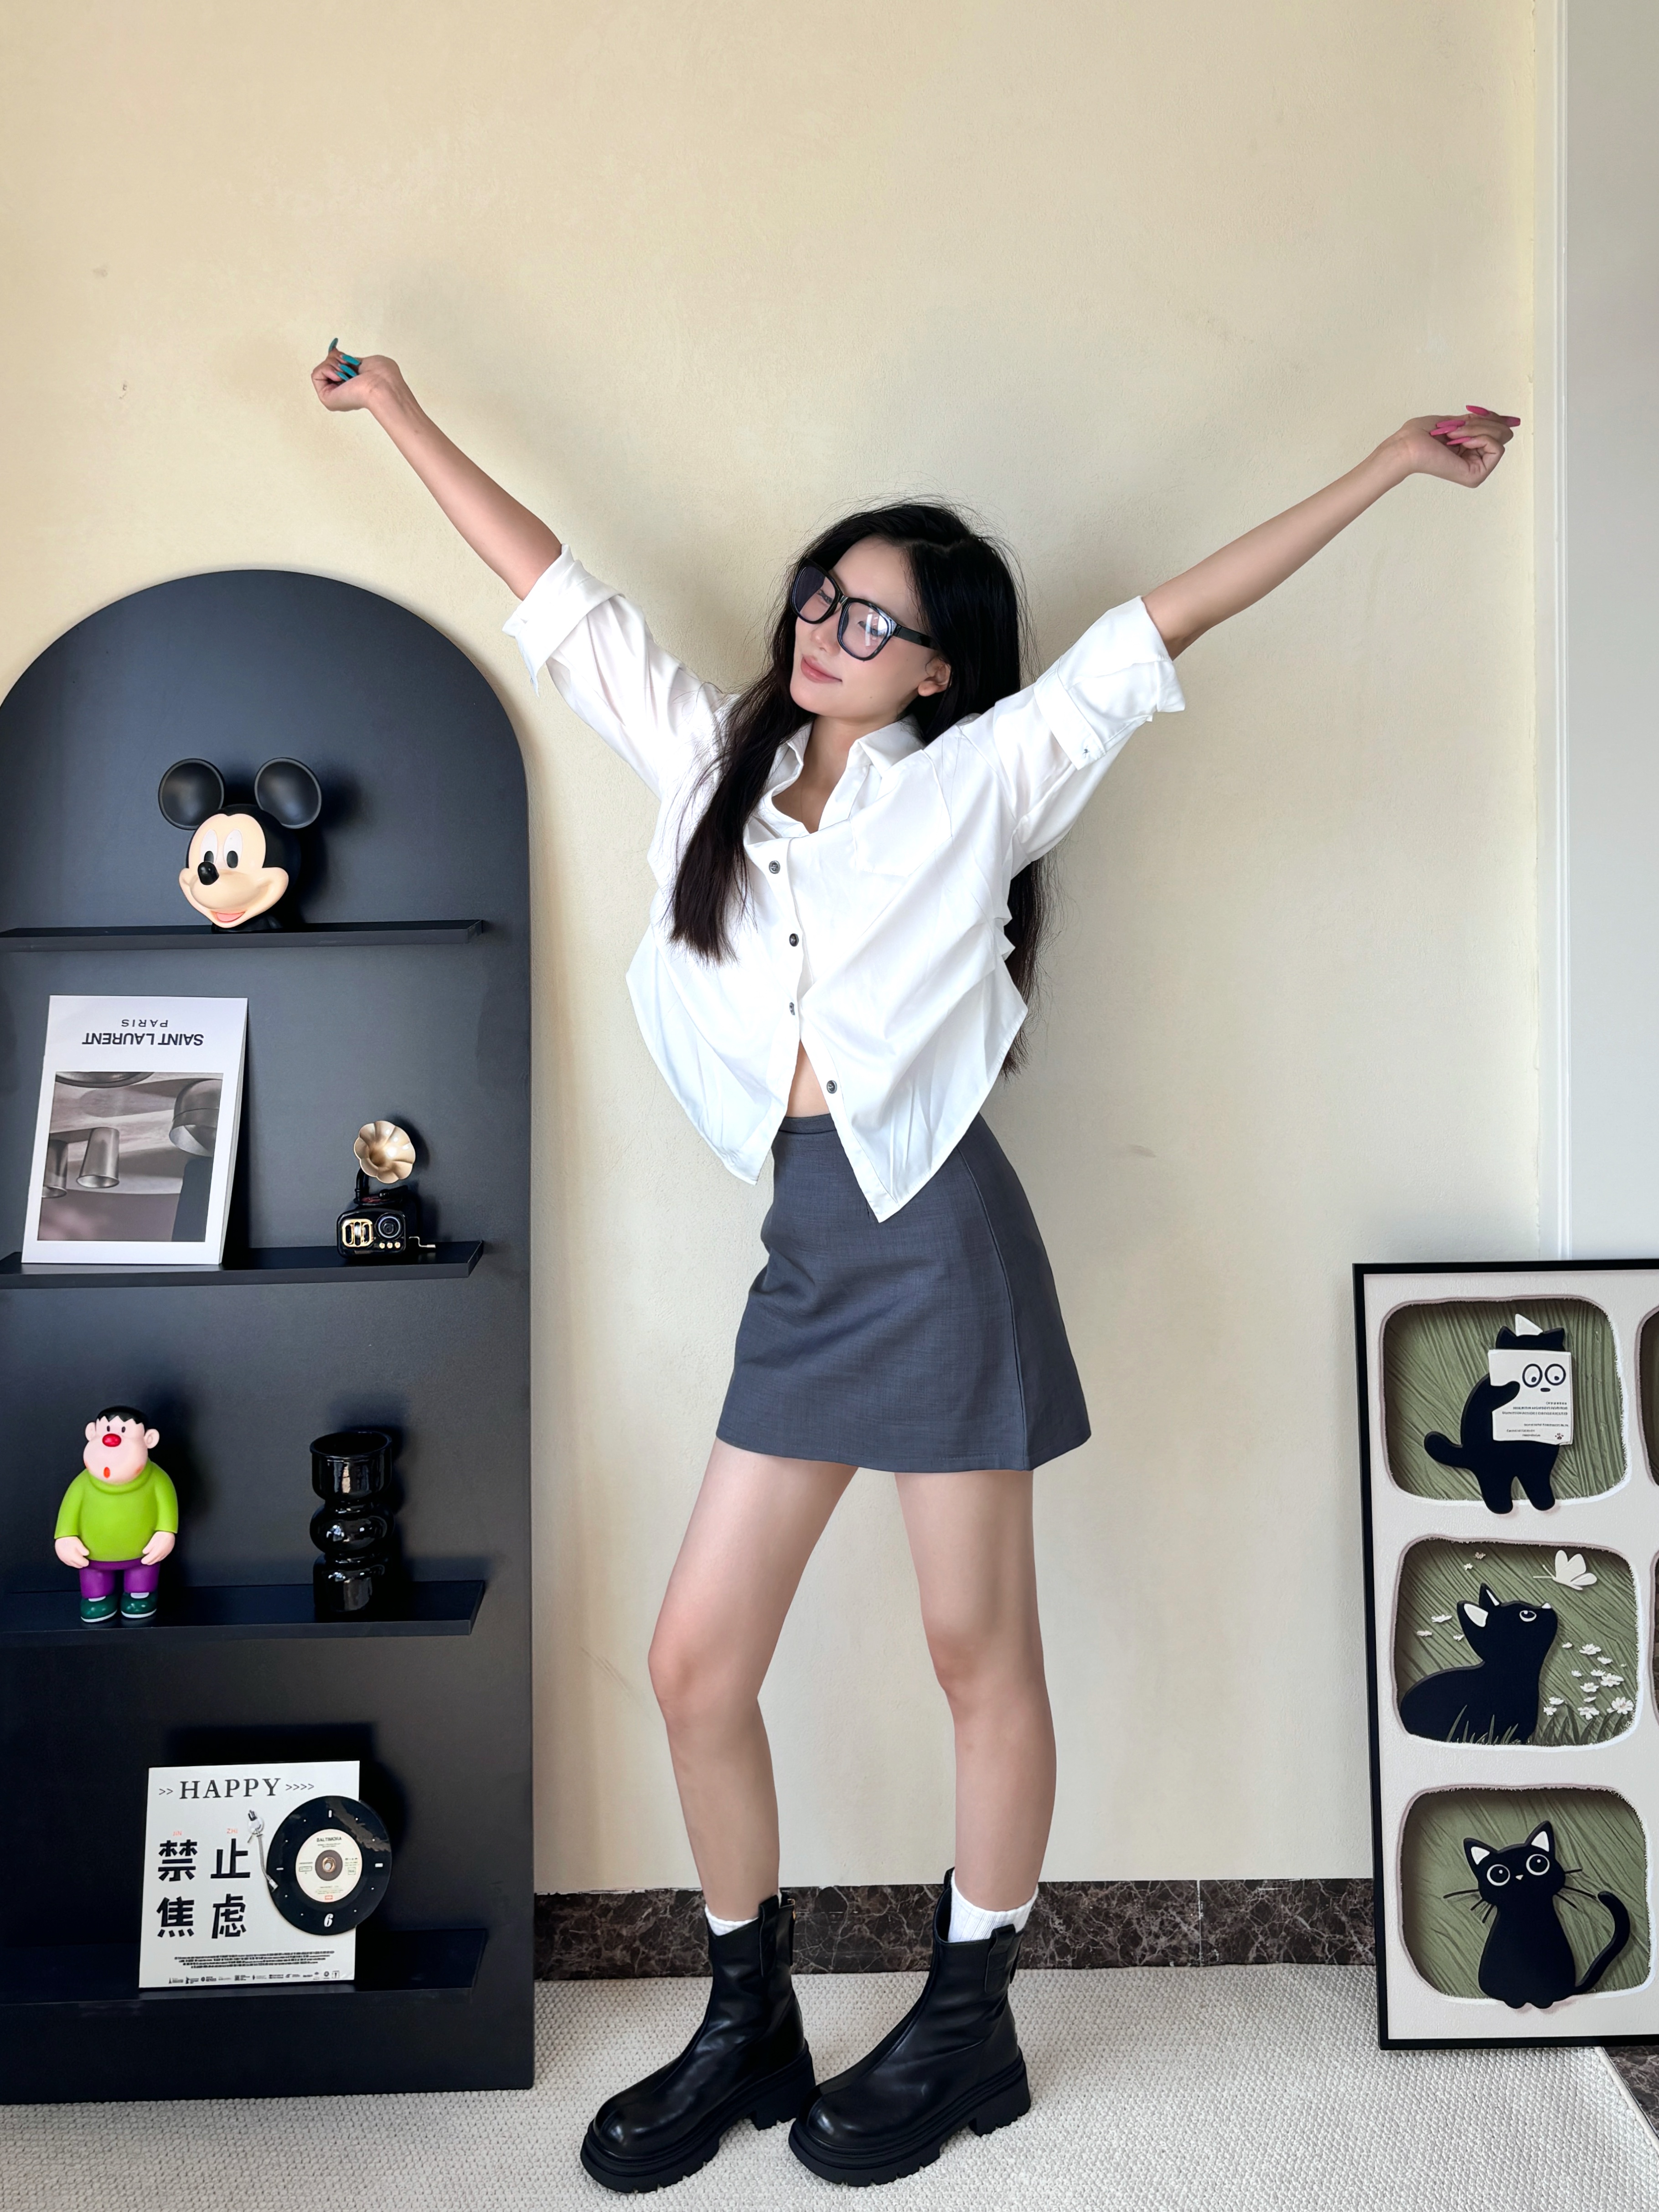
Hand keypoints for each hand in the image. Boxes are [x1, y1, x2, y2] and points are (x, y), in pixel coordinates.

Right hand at [54, 1537, 88, 1568]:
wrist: (60, 1537)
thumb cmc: (70, 1539)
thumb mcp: (78, 1543)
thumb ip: (83, 1550)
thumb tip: (87, 1554)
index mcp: (74, 1557)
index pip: (82, 1564)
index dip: (86, 1562)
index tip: (88, 1560)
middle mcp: (69, 1560)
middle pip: (78, 1566)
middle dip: (82, 1564)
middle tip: (84, 1560)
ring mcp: (64, 1560)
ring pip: (72, 1565)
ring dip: (76, 1563)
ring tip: (79, 1559)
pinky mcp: (61, 1558)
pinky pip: (68, 1563)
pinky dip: (72, 1562)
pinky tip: (73, 1559)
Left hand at [140, 1530, 175, 1566]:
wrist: (169, 1532)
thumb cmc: (160, 1535)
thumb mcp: (152, 1541)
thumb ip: (148, 1548)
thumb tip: (144, 1552)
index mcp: (156, 1553)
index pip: (148, 1561)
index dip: (144, 1561)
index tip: (142, 1560)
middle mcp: (161, 1555)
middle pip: (153, 1562)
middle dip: (148, 1562)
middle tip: (145, 1559)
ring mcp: (165, 1554)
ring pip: (158, 1560)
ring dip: (153, 1560)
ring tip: (150, 1558)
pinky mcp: (168, 1552)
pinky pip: (162, 1558)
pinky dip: (158, 1558)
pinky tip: (157, 1556)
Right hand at [310, 344, 408, 415]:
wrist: (382, 386)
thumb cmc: (382, 376)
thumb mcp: (364, 361)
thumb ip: (348, 359)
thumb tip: (335, 354)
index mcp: (353, 385)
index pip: (336, 366)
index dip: (338, 357)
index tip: (346, 357)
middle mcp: (342, 391)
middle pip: (328, 366)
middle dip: (335, 359)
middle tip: (347, 364)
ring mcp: (334, 395)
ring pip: (322, 369)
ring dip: (333, 364)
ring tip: (346, 371)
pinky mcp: (326, 397)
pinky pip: (316, 375)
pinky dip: (326, 369)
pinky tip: (340, 376)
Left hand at [1389, 405, 1519, 488]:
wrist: (1410, 445)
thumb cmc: (1424, 434)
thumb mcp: (1459, 421)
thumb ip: (1481, 422)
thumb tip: (1509, 420)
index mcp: (1472, 450)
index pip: (1499, 429)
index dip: (1490, 417)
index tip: (1471, 414)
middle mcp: (1477, 461)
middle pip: (1504, 433)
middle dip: (1484, 422)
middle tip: (1460, 426)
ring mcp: (1478, 470)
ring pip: (1501, 438)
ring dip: (1478, 428)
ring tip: (1455, 433)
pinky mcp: (1477, 475)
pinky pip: (1497, 448)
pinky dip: (1480, 437)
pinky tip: (1461, 442)